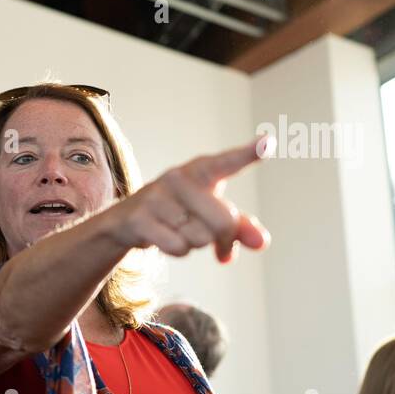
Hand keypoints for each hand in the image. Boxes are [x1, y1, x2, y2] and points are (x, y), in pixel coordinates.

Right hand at [105, 135, 271, 263]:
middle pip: (223, 221)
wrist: (126, 220)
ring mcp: (156, 197)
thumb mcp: (210, 214)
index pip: (227, 162)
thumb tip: (261, 243)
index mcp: (201, 170)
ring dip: (194, 244)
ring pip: (200, 238)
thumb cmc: (180, 212)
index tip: (268, 142)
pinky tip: (165, 238)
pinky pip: (178, 247)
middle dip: (223, 239)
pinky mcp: (140, 218)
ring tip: (178, 230)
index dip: (248, 153)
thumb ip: (240, 227)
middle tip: (213, 241)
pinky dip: (177, 251)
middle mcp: (178, 178)